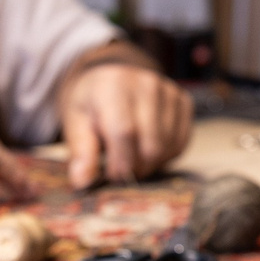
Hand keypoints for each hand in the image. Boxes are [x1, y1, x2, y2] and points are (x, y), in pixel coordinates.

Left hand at [61, 59, 192, 188]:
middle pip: (150, 144)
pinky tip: (147, 148)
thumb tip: (83, 182)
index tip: (112, 175)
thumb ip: (81, 152)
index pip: (125, 133)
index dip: (120, 163)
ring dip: (150, 163)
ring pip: (167, 148)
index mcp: (114, 85)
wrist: (112, 78)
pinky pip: (180, 144)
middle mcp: (146, 84)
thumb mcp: (76, 122)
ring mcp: (169, 92)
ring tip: (132, 156)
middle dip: (136, 167)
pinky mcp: (184, 102)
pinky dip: (165, 156)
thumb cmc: (91, 103)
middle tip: (121, 169)